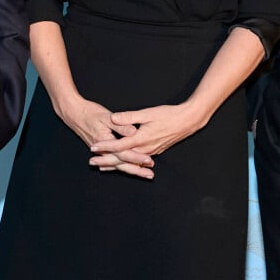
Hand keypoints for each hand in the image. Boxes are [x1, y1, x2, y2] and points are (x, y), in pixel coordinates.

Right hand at [59, 96, 154, 178]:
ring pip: (117, 164)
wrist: (73, 113)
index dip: (137, 157)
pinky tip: (126, 169)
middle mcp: (102, 150)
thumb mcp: (106, 116)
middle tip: (150, 174)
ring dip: (130, 169)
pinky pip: (112, 161)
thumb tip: (134, 132)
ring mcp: (100, 151)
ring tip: (143, 174)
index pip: (124, 153)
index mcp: (105, 142)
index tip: (149, 161)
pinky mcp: (100, 150)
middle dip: (136, 169)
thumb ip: (120, 125)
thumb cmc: (89, 112)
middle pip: (121, 163)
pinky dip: (120, 166)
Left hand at [89, 102, 205, 165]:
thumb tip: (113, 118)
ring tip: (102, 166)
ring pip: (130, 161)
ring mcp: (151, 151)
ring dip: (116, 164)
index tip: (92, 148)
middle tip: (92, 163)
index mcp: (141, 139)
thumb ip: (129, 117)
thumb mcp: (147, 113)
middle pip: (122, 158)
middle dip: (106, 161)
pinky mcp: (155, 150)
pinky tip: (123, 162)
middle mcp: (145, 149)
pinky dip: (127, 162)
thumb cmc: (168, 115)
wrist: (188, 121)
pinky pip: (138, 160)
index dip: (105, 147)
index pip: (118, 146)